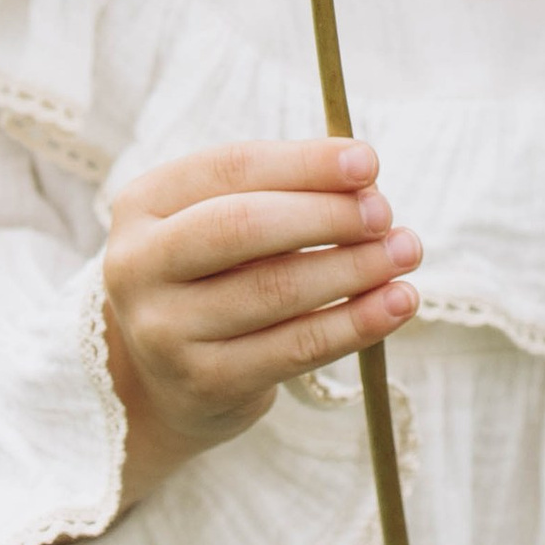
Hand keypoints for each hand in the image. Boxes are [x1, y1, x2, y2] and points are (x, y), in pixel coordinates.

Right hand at [101, 136, 419, 505]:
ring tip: (405, 251)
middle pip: (243, 226)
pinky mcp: (204, 383)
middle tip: (384, 213)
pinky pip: (295, 348)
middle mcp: (139, 265)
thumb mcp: (219, 222)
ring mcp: (164, 330)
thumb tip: (364, 183)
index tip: (369, 161)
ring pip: (274, 289)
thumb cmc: (211, 277)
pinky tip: (398, 304)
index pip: (230, 168)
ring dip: (354, 267)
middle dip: (326, 214)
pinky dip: (356, 323)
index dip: (304, 163)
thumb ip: (279, 195)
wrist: (160, 381)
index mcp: (143, 203)